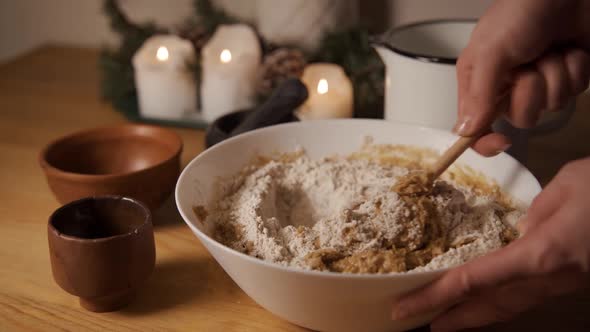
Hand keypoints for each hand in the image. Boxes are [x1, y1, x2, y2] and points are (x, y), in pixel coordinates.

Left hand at [391, 158, 589, 330]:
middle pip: (490, 305)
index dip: (438, 294)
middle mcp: (550, 278)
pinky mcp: (572, 281)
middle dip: (451, 317)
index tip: (408, 305)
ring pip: (509, 306)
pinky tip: (486, 302)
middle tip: (414, 322)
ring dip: (474, 316)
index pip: (476, 280)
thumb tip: (521, 232)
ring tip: (444, 320)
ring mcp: (564, 284)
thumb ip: (536, 214)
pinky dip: (498, 303)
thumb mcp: (566, 187)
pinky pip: (527, 297)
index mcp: (543, 255)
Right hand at [454, 0, 589, 155]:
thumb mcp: (490, 51)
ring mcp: (539, 83)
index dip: (485, 140)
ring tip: (549, 50)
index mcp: (479, 81)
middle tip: (528, 65)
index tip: (501, 142)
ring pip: (551, 107)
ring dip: (555, 77)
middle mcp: (507, 86)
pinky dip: (575, 70)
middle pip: (520, 118)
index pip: (475, 126)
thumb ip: (477, 93)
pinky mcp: (567, 78)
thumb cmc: (520, 11)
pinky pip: (574, 92)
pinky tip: (568, 50)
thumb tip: (465, 130)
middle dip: (530, 92)